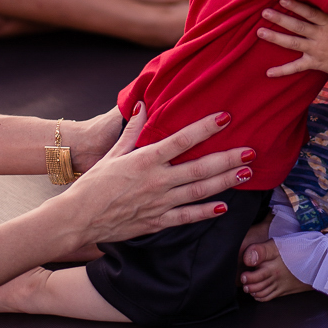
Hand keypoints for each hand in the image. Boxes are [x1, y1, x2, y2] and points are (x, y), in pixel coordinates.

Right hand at [63, 103, 254, 245]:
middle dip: (227, 158)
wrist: (77, 218)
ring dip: (225, 182)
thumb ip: (132, 131)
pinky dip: (206, 212)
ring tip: (246, 173)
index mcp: (145, 160)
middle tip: (250, 150)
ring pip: (199, 191)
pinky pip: (187, 217)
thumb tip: (143, 105)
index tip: (225, 117)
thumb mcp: (113, 153)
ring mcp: (159, 203)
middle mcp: (156, 181)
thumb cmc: (93, 184)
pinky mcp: (157, 222)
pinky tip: (224, 207)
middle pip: (198, 168)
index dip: (204, 128)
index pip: (180, 140)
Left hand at [257, 0, 327, 86]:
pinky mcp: (314, 64)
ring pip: (293, 43)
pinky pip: (296, 67)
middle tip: (264, 12)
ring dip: (275, 38)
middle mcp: (321, 37)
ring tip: (259, 32)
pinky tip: (268, 72)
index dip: (296, 6)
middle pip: (297, 26)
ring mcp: (316, 51)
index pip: (310, 13)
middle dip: (280, 19)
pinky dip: (282, 71)